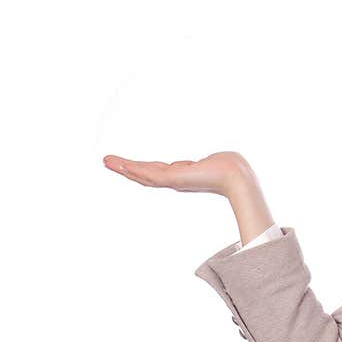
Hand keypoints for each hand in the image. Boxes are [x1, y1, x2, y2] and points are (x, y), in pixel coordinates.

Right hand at [102, 151, 250, 197]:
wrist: (235, 174)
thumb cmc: (225, 167)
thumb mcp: (205, 162)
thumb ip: (194, 164)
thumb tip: (193, 162)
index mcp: (179, 176)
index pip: (153, 172)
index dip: (137, 168)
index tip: (124, 163)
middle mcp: (173, 180)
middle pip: (143, 175)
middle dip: (124, 168)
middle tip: (106, 160)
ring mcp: (172, 180)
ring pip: (143, 175)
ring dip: (124, 168)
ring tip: (107, 161)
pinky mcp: (174, 178)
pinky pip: (150, 174)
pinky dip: (136, 170)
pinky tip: (125, 165)